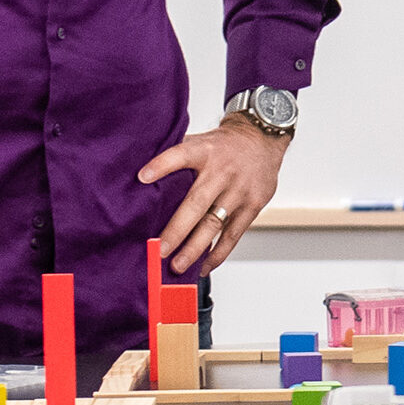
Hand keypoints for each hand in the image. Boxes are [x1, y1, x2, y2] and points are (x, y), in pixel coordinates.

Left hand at [139, 113, 289, 274]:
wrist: (262, 138)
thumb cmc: (224, 145)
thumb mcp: (202, 141)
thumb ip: (178, 156)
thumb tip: (142, 176)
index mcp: (205, 151)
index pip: (181, 155)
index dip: (162, 165)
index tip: (142, 178)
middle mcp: (222, 171)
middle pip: (197, 202)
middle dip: (177, 229)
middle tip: (159, 250)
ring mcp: (239, 190)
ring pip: (214, 223)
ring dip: (195, 248)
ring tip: (177, 266)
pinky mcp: (253, 205)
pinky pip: (233, 235)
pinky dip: (218, 253)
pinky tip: (203, 266)